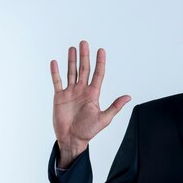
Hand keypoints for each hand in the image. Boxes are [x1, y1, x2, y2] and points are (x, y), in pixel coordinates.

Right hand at [50, 40, 130, 167]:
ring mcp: (70, 92)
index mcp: (93, 94)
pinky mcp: (59, 97)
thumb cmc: (88, 131)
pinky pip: (57, 82)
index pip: (98, 74)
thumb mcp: (104, 118)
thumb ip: (115, 106)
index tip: (101, 50)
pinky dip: (55, 72)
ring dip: (71, 60)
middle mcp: (82, 90)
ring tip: (72, 48)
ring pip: (71, 72)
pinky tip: (55, 62)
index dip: (100, 62)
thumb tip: (128, 97)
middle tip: (84, 43)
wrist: (72, 139)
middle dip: (84, 56)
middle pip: (84, 69)